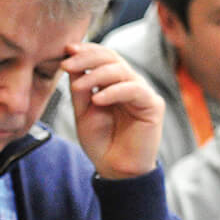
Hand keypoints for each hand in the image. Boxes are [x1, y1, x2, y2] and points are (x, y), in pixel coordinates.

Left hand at [62, 42, 164, 179]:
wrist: (116, 169)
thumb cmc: (101, 142)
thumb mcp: (83, 111)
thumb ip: (80, 88)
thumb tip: (71, 60)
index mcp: (115, 83)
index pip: (104, 57)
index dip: (86, 50)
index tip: (66, 50)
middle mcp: (130, 84)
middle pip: (112, 58)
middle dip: (88, 58)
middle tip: (67, 65)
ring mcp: (143, 93)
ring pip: (122, 71)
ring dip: (96, 75)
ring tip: (78, 87)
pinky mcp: (153, 105)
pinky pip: (134, 89)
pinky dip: (114, 91)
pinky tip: (98, 100)